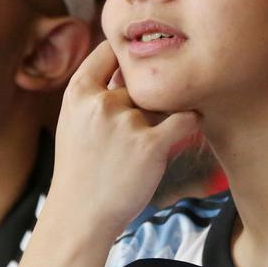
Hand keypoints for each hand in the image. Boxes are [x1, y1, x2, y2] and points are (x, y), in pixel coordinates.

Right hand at [45, 41, 200, 241]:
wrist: (82, 215)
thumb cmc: (82, 168)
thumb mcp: (75, 121)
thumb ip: (98, 92)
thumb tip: (130, 64)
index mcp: (78, 93)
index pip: (109, 50)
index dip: (128, 56)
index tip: (140, 64)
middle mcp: (101, 102)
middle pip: (142, 81)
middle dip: (148, 98)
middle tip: (142, 123)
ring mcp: (126, 123)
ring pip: (164, 102)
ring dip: (165, 116)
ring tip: (152, 141)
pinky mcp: (150, 145)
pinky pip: (186, 120)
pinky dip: (192, 123)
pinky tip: (189, 130)